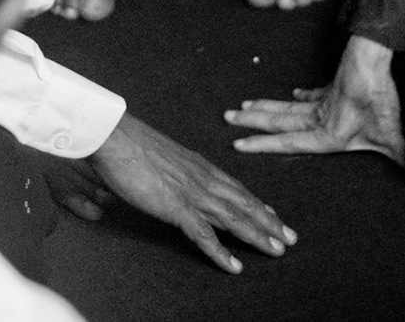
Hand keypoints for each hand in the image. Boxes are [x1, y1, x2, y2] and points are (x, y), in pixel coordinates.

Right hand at [73, 113, 296, 273]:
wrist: (114, 136)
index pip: (236, 188)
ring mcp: (193, 193)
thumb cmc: (130, 144)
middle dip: (269, 222)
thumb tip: (174, 181)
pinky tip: (235, 267)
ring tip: (277, 251)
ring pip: (235, 219)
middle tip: (290, 238)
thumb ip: (174, 171)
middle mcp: (203, 178)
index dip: (257, 203)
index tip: (273, 214)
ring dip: (258, 236)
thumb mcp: (162, 157)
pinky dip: (221, 253)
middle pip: (244, 204)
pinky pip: (204, 235)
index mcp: (200, 166)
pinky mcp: (177, 207)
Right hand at [226, 35, 404, 164]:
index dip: (264, 145)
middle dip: (253, 121)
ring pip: (288, 105)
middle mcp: (321, 117)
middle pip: (280, 120)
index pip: (289, 141)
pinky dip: (301, 94)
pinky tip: (294, 92)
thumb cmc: (384, 96)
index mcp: (328, 133)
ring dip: (266, 107)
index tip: (239, 144)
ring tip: (244, 106)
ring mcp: (326, 99)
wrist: (377, 57)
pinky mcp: (336, 86)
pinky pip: (313, 92)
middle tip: (227, 118)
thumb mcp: (396, 134)